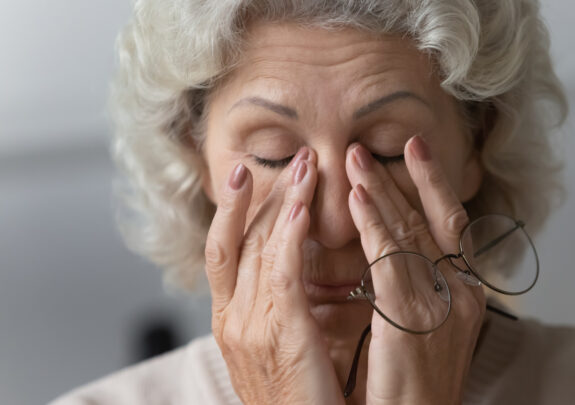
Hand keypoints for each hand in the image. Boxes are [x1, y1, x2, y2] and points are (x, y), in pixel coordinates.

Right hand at [204, 148, 343, 404]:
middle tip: (289, 157)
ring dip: (282, 201)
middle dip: (260, 194)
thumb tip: (288, 270)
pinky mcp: (281, 331)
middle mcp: (232, 318)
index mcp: (230, 321)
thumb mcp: (276, 349)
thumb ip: (277, 308)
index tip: (247, 176)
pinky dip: (289, 234)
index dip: (233, 210)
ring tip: (304, 165)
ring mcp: (251, 324)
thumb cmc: (299, 400)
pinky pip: (282, 271)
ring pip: (258, 246)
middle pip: (238, 240)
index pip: (225, 251)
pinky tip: (302, 205)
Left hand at [345, 136, 485, 404]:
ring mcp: (441, 305)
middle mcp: (461, 294)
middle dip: (400, 179)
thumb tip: (396, 256)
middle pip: (430, 221)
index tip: (414, 151)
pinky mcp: (412, 320)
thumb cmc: (417, 389)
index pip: (451, 227)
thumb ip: (419, 290)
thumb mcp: (429, 331)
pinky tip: (358, 198)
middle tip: (368, 146)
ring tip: (353, 159)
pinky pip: (390, 261)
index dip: (433, 185)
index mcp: (467, 295)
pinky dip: (374, 225)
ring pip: (410, 233)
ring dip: (380, 192)